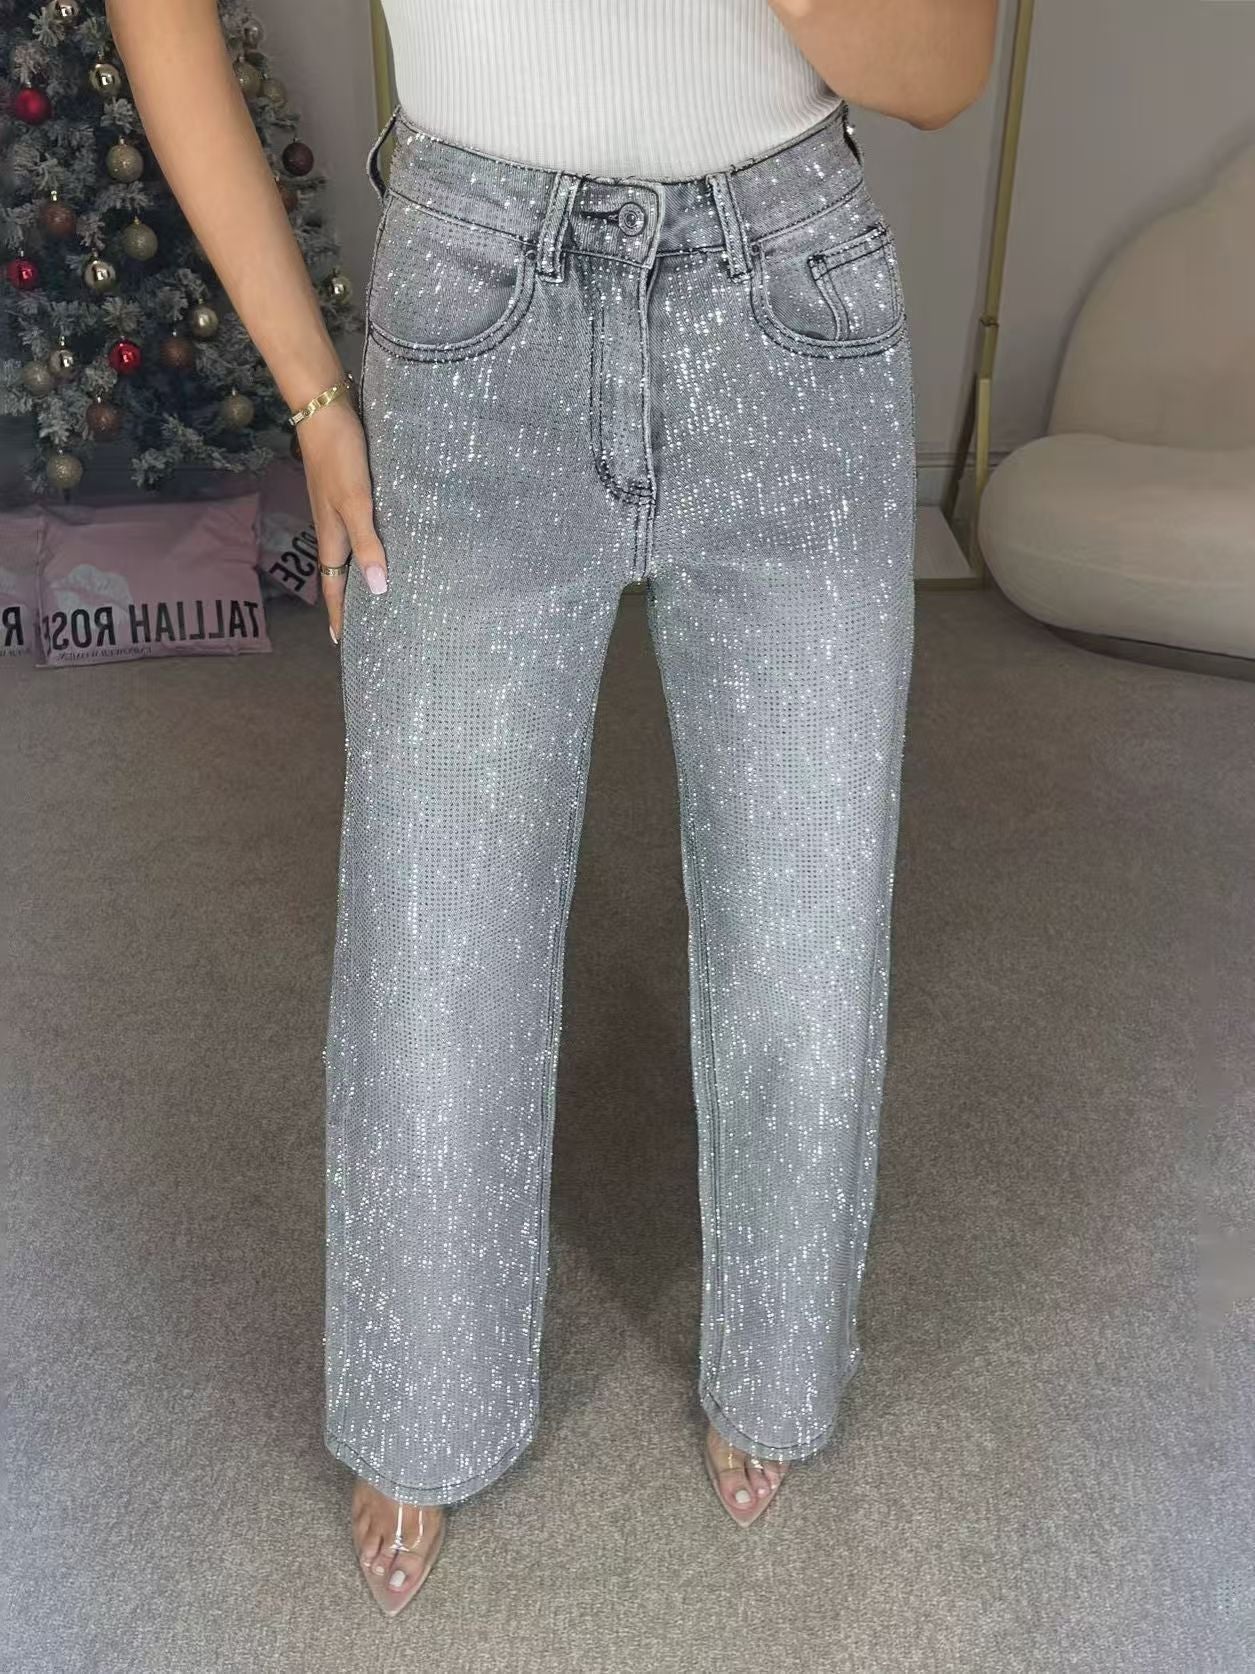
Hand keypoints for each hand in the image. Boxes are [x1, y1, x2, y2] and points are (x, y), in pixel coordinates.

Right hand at [293, 397, 387, 643]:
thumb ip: (368, 543)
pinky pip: (358, 530)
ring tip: (375, 593)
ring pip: (349, 551)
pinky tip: (383, 543)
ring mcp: (338, 508)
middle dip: (349, 600)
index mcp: (332, 535)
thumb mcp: (356, 502)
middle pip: (340, 573)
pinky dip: (367, 546)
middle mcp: (332, 527)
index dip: (338, 614)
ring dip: (358, 574)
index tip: (342, 642)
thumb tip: (379, 588)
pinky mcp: (348, 490)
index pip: (334, 585)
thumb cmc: (340, 456)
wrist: (325, 409)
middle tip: (362, 625)